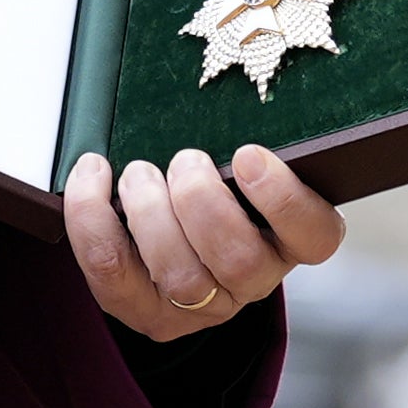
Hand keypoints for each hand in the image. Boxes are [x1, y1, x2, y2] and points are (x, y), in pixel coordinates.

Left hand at [63, 143, 339, 341]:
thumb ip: (241, 149)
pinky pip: (111, 274)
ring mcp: (198, 308)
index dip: (283, 199)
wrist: (168, 240)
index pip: (315, 237)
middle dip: (201, 201)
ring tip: (139, 174)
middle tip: (184, 160)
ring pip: (178, 274)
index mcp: (290, 241)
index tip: (248, 155)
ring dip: (150, 212)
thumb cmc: (212, 189)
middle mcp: (251, 282)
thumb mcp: (238, 167)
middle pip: (238, 260)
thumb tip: (220, 94)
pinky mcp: (143, 313)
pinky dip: (93, 217)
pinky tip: (94, 174)